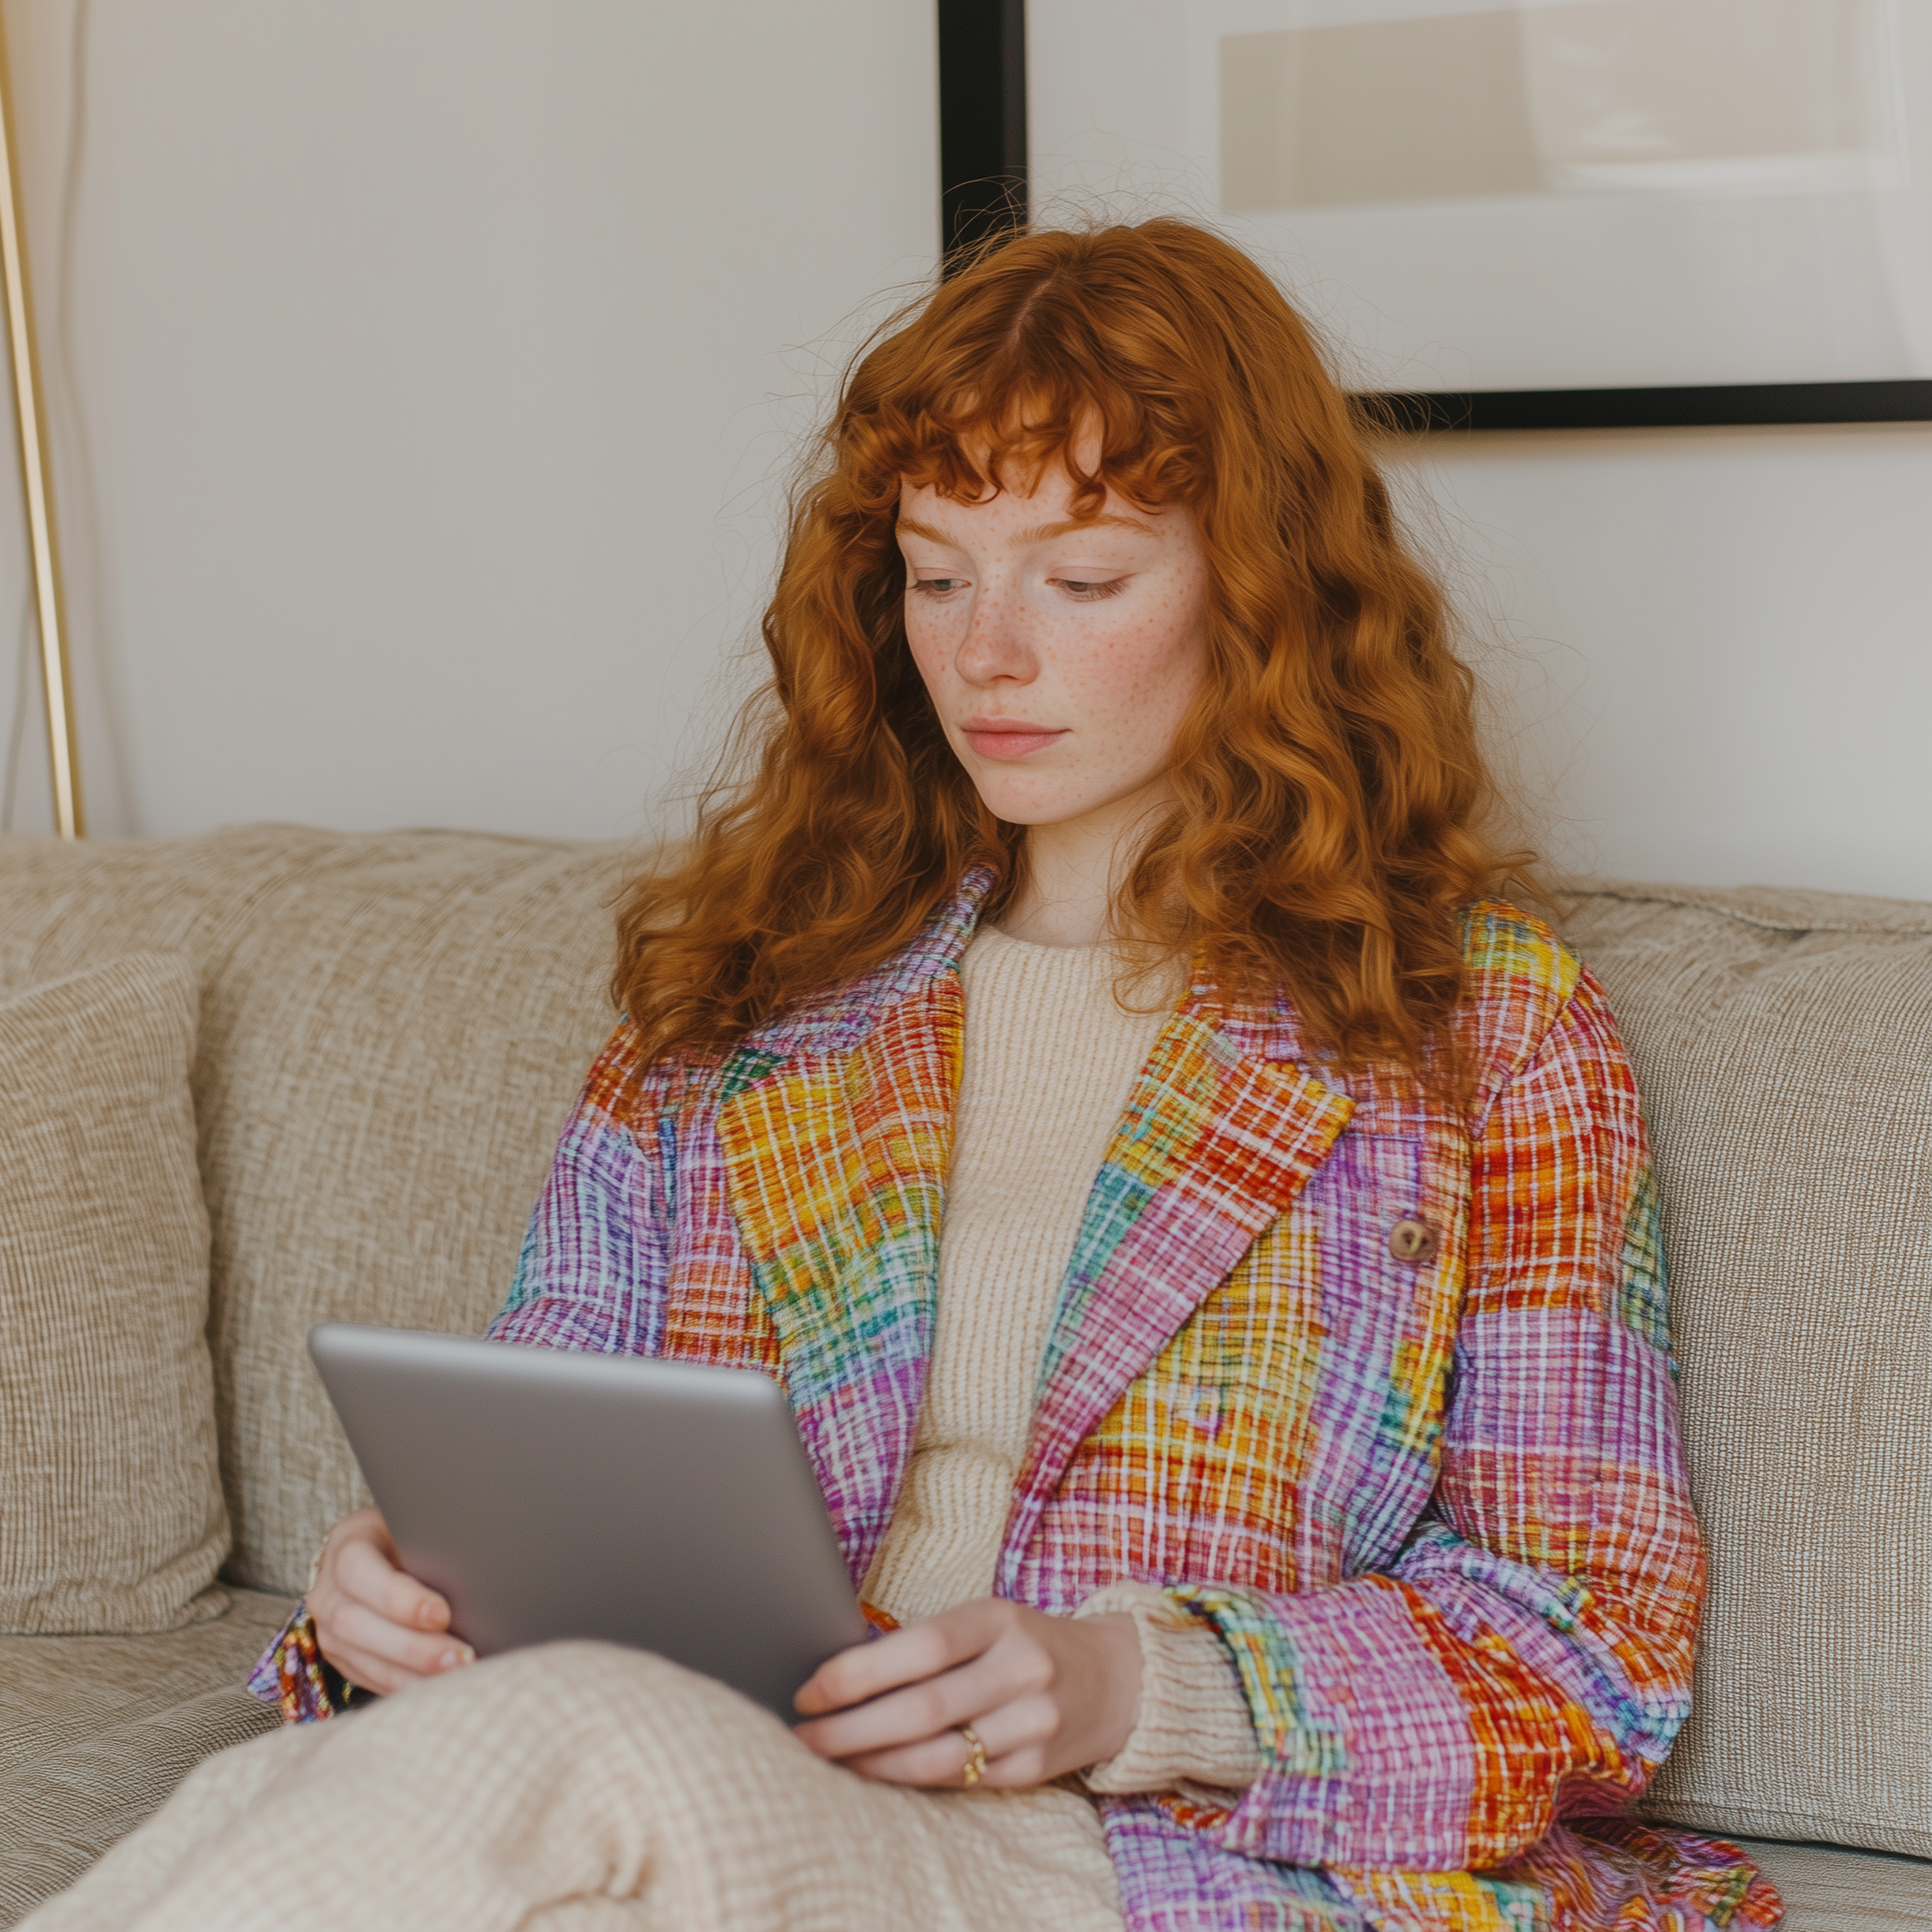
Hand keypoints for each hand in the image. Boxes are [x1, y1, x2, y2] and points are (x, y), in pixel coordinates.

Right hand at [308, 1506, 475, 1694]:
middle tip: (461, 1657)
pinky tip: (439, 1688)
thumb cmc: (413, 1535)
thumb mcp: (418, 1525)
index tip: (443, 1614)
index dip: (398, 1597)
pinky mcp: (341, 1658)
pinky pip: (369, 1679)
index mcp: (348, 1543)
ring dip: (412, 1674)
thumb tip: (480, 1571)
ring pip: (361, 1659)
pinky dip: (406, 1686)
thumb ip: (434, 1543)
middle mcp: (329, 1590)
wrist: (383, 1552)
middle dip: (412, 1647)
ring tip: (457, 1676)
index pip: (359, 1570)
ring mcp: (328, 1628)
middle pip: (357, 1624)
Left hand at [791, 1597, 1139, 1787]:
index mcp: (1000, 1618)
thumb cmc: (1027, 1643)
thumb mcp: (987, 1621)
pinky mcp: (1035, 1768)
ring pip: (936, 1756)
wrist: (1117, 1679)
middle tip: (801, 1736)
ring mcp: (1032, 1723)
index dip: (859, 1672)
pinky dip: (910, 1779)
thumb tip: (842, 1675)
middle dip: (850, 1728)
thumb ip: (929, 1643)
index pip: (921, 1647)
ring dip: (871, 1762)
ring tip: (827, 1759)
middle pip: (921, 1709)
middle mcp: (1020, 1669)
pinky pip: (960, 1782)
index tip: (810, 1690)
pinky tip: (876, 1773)